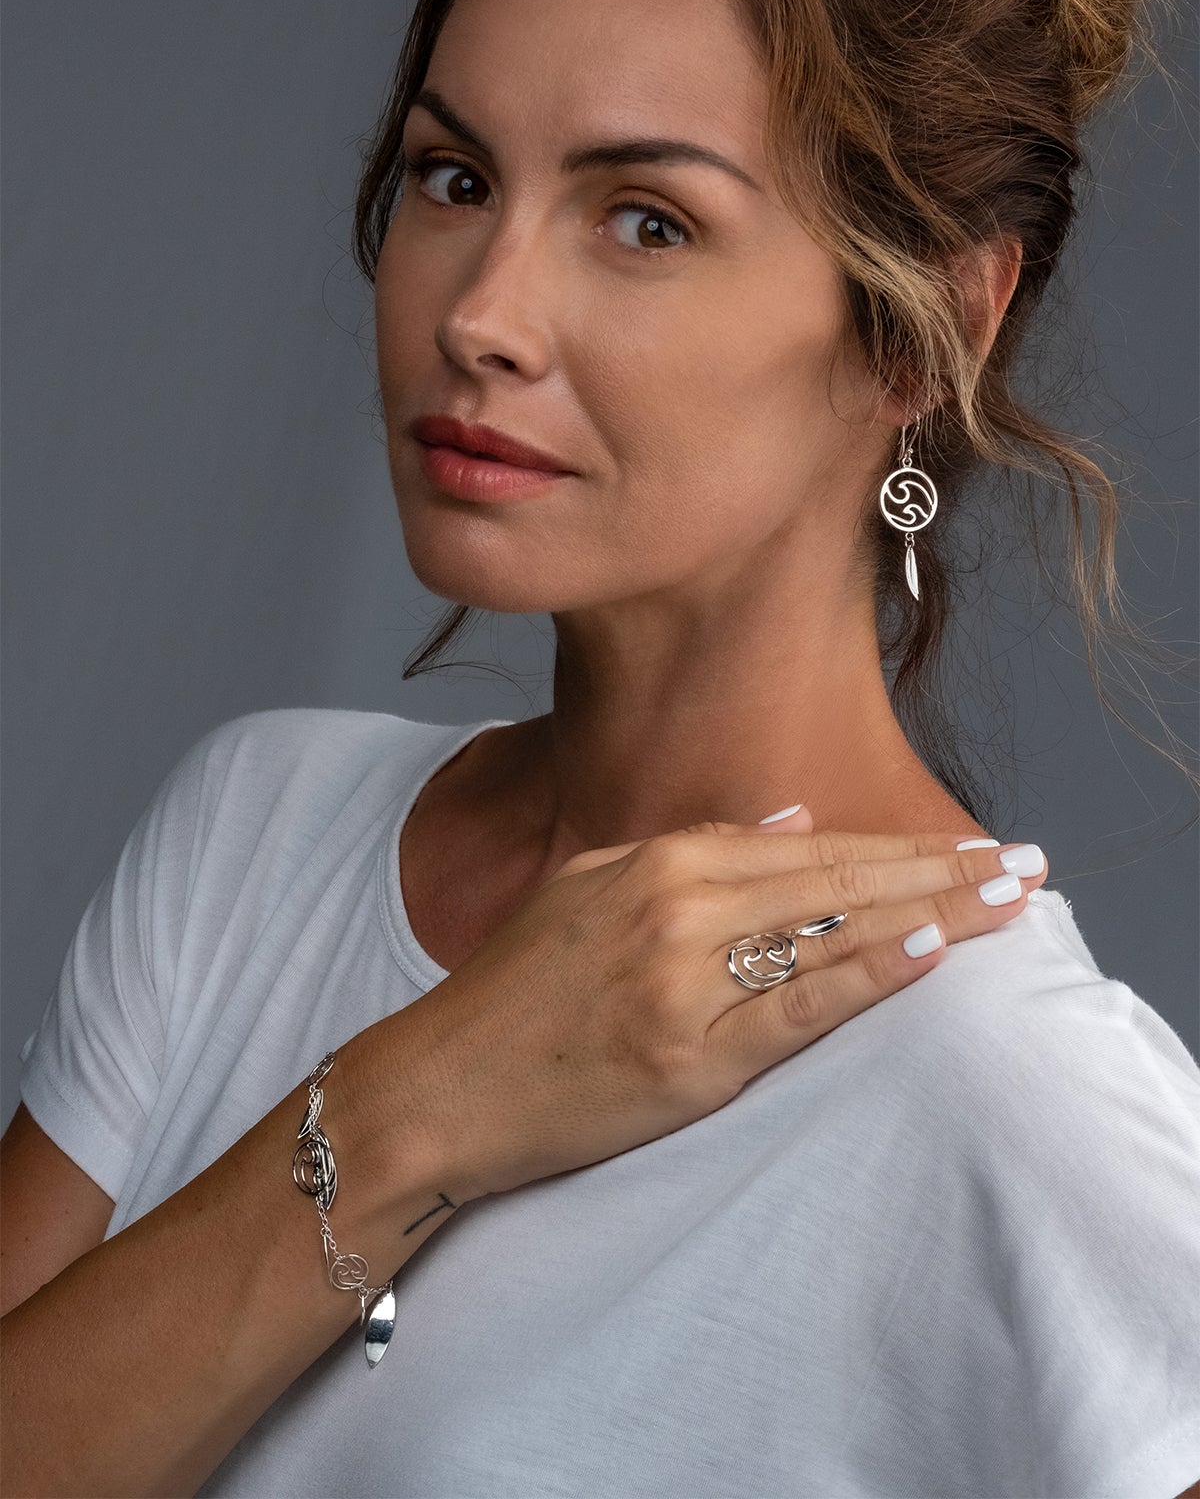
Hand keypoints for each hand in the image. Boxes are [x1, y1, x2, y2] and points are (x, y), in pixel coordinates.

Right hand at [388, 809, 1045, 1202]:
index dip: (899, 843)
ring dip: (932, 912)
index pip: (808, 846)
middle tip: (1023, 864)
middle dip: (941, 869)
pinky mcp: (686, 1059)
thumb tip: (794, 818)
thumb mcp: (592, 886)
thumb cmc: (512, 993)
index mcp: (656, 861)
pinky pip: (798, 1009)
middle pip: (837, 880)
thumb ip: (694, 848)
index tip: (971, 845)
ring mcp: (682, 982)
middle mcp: (676, 907)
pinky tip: (929, 952)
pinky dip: (869, 977)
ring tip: (1005, 901)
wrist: (438, 1086)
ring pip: (832, 934)